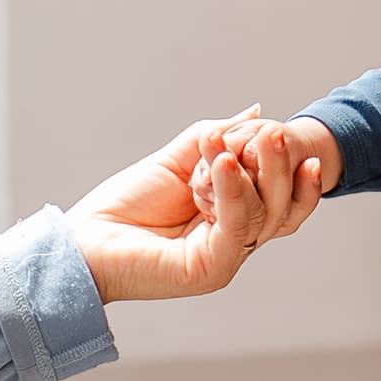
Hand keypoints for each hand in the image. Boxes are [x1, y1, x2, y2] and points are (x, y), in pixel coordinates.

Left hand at [68, 109, 325, 303]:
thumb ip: (217, 137)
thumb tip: (256, 112)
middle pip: (282, 205)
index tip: (288, 135)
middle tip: (272, 134)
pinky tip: (221, 163)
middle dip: (280, 166)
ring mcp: (226, 256)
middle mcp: (236, 239)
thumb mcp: (178, 160)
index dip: (293, 170)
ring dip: (257, 172)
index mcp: (233, 216)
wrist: (86, 242)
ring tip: (238, 143)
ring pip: (265, 214)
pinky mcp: (212, 268)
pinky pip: (237, 226)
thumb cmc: (125, 206)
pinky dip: (233, 191)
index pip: (283, 196)